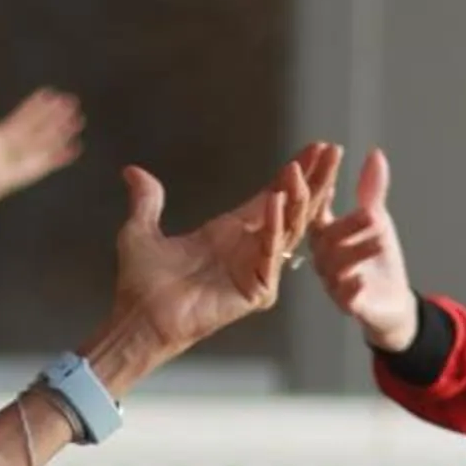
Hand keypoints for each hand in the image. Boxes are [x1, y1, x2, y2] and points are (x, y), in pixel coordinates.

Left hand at [0, 86, 84, 197]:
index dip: (37, 103)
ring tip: (79, 119)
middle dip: (57, 113)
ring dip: (65, 130)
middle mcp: (22, 141)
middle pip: (43, 123)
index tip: (49, 92)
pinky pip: (53, 161)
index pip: (27, 112)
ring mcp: (29, 155)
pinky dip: (65, 155)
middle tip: (71, 100)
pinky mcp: (35, 169)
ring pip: (51, 139)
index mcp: (9, 129)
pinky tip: (77, 146)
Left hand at [95, 143, 338, 375]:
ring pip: (290, 228)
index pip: (273, 195)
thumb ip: (146, 201)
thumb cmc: (141, 284)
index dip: (294, 172)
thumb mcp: (141, 231)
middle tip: (333, 150)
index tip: (316, 148)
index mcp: (230, 232)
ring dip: (299, 198)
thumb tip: (132, 172)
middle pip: (293, 208)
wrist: (138, 317)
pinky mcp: (255, 290)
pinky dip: (275, 226)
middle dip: (314, 179)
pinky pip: (270, 253)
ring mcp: (256, 269)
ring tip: (304, 169)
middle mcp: (249, 248)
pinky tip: (278, 200)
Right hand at [308, 148, 417, 350]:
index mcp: (325, 236)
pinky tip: (362, 280)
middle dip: (347, 225)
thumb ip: (371, 191)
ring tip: (380, 239)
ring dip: (357, 252)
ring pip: (337, 266)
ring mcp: (334, 284)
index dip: (318, 194)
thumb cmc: (377, 258)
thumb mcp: (376, 220)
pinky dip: (352, 289)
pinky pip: (346, 298)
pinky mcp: (350, 305)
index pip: (315, 212)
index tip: (323, 180)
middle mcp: (324, 259)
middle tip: (370, 213)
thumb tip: (375, 153)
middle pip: (327, 240)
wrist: (393, 300)